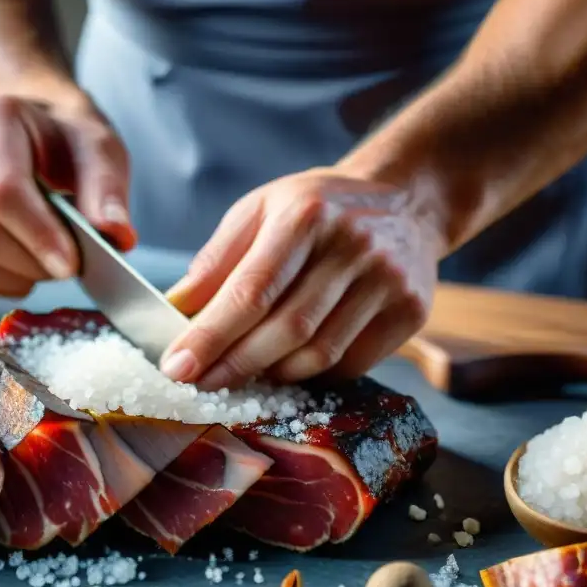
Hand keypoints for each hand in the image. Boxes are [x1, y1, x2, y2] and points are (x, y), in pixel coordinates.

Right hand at [0, 91, 134, 299]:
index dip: (38, 237)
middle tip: (66, 262)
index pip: (1, 193)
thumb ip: (108, 190)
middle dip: (32, 264)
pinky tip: (12, 263)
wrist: (23, 129)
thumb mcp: (100, 150)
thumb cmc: (63, 142)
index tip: (71, 264)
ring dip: (15, 279)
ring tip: (41, 258)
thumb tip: (116, 236)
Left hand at [161, 168, 447, 388]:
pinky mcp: (410, 311)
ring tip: (247, 371)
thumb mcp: (261, 210)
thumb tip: (176, 311)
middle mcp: (353, 246)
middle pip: (287, 328)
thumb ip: (218, 261)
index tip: (177, 368)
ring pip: (320, 354)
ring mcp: (388, 281)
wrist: (407, 201)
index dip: (211, 336)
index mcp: (306, 214)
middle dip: (236, 364)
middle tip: (201, 384)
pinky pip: (351, 364)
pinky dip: (314, 374)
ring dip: (275, 373)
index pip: (251, 290)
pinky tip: (293, 363)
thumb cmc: (319, 209)